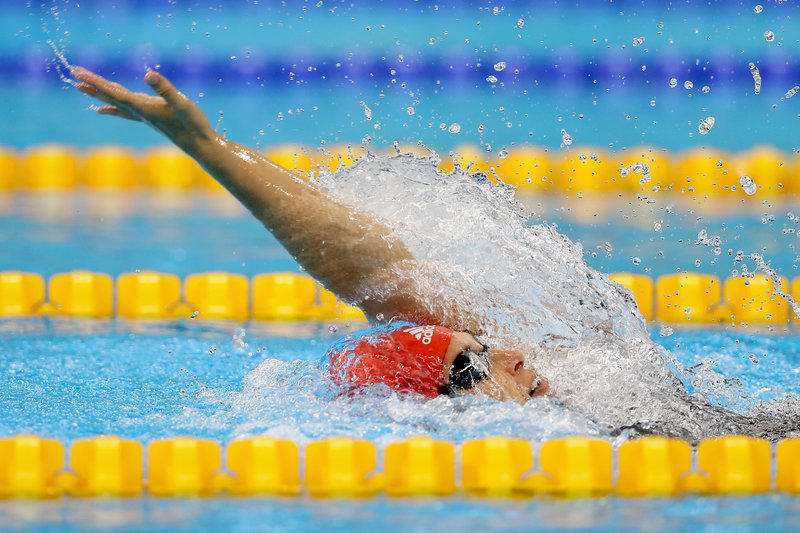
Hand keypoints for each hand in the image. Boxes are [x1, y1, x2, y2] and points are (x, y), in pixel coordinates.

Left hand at [72, 67, 213, 154]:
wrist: (200, 145)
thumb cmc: (193, 124)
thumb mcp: (181, 103)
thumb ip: (165, 89)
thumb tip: (148, 74)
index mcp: (143, 107)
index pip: (114, 92)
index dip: (95, 81)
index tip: (77, 73)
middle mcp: (139, 112)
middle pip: (110, 96)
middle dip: (91, 85)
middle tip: (73, 73)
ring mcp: (144, 114)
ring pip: (115, 102)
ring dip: (98, 93)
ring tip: (80, 87)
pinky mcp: (151, 115)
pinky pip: (124, 109)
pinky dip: (111, 106)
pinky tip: (103, 108)